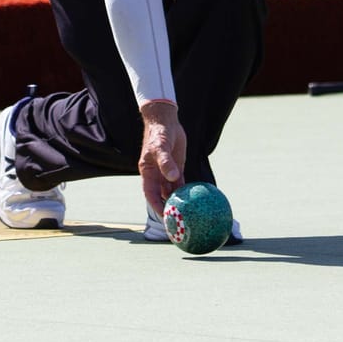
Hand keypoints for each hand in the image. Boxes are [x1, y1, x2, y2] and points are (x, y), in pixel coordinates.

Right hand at [138, 99, 186, 213]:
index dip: (156, 206)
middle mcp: (156, 175)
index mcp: (148, 172)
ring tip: (187, 214)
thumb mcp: (160, 146)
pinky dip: (185, 191)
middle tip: (177, 221)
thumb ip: (165, 162)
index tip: (164, 217)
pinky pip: (181, 183)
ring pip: (172, 191)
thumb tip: (172, 178)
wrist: (165, 120)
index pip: (151, 194)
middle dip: (167, 208)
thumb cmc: (159, 133)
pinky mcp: (177, 167)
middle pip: (161, 196)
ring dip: (177, 201)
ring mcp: (167, 172)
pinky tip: (194, 200)